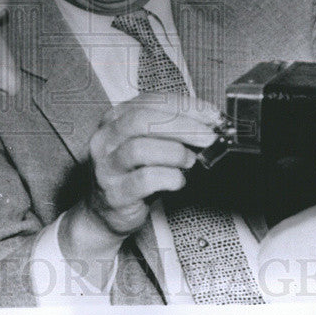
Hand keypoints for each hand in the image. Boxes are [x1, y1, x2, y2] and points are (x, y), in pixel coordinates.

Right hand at [85, 95, 219, 236]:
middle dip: (182, 125)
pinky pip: (145, 180)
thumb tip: (208, 123)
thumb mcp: (147, 144)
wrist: (104, 213)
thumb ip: (169, 130)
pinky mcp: (114, 193)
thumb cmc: (132, 174)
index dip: (185, 106)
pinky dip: (169, 178)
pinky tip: (179, 180)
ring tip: (191, 161)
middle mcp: (105, 138)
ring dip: (175, 153)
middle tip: (208, 137)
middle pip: (142, 120)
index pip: (151, 101)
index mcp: (115, 118)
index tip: (211, 115)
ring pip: (140, 148)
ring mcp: (106, 166)